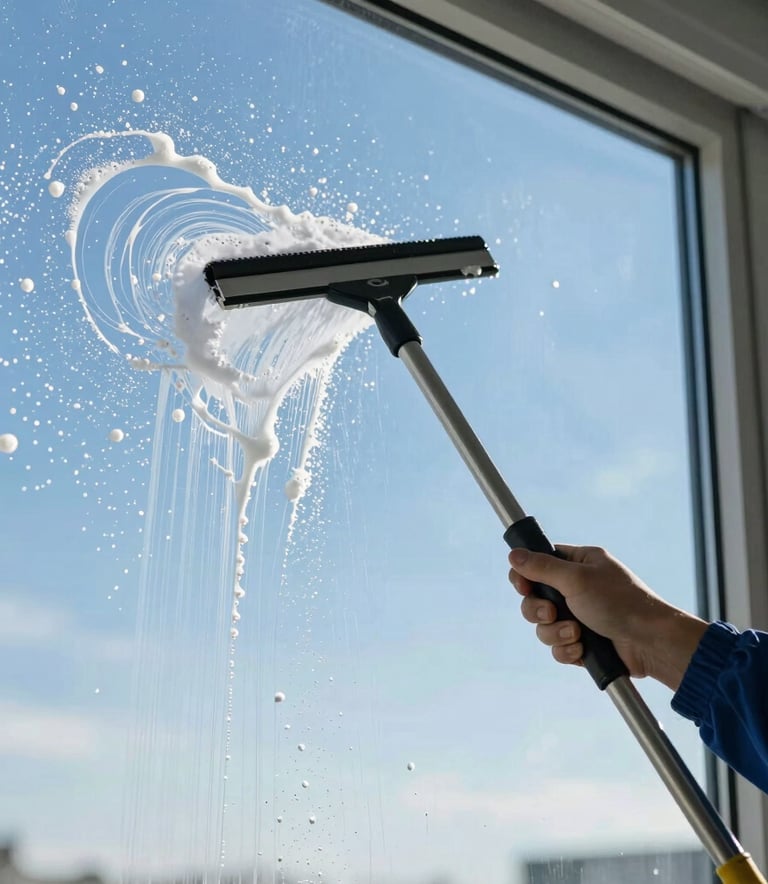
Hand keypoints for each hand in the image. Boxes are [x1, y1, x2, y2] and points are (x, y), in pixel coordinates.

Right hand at [508, 545, 708, 690]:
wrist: (650, 643)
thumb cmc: (620, 603)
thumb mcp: (577, 579)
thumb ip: (542, 567)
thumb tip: (513, 554)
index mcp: (579, 564)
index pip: (539, 563)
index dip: (525, 576)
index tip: (523, 586)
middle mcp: (577, 588)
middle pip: (534, 598)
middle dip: (539, 610)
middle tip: (552, 613)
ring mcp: (580, 616)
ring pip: (543, 626)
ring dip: (556, 632)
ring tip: (577, 634)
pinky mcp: (582, 642)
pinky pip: (557, 647)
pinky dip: (566, 649)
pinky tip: (582, 648)